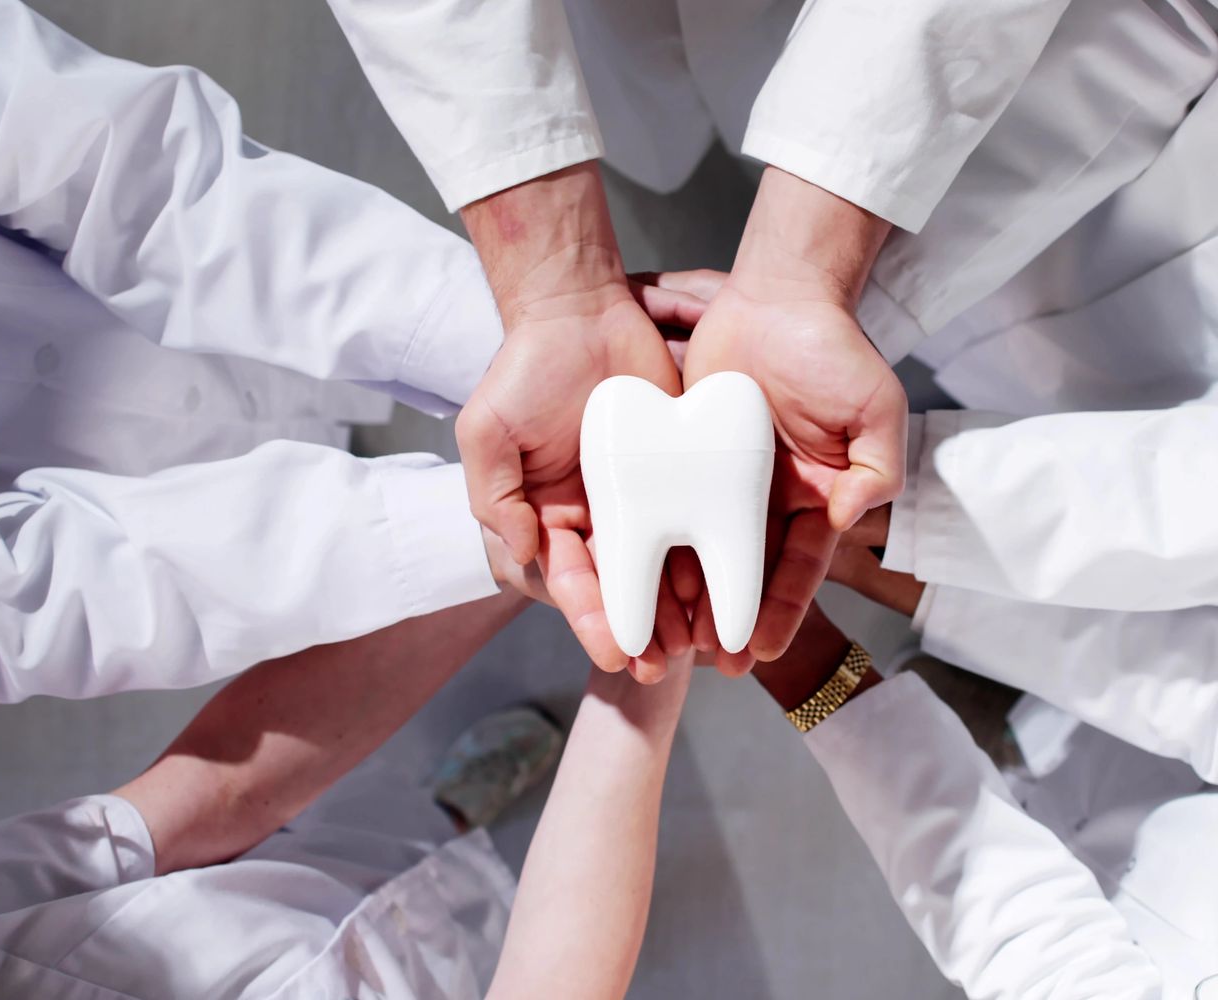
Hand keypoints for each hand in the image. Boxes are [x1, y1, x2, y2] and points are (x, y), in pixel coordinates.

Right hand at [457, 165, 703, 679]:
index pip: (572, 580)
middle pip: (622, 586)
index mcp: (549, 517)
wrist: (579, 310)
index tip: (615, 652)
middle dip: (640, 629)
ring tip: (701, 646)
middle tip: (663, 668)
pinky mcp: (678, 468)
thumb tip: (526, 553)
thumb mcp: (489, 432)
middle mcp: (596, 517)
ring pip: (663, 564)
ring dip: (679, 608)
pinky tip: (728, 588)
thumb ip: (495, 495)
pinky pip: (698, 519)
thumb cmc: (525, 371)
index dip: (592, 618)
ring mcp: (640, 496)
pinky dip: (711, 556)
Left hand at [668, 168, 908, 667]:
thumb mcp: (877, 407)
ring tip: (666, 640)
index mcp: (815, 496)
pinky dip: (655, 542)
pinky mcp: (687, 451)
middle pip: (744, 572)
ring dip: (688, 595)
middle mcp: (767, 497)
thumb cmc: (834, 349)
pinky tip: (636, 579)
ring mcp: (723, 477)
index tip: (755, 650)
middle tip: (705, 667)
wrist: (780, 292)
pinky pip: (667, 504)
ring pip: (701, 548)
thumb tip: (847, 517)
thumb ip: (878, 466)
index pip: (795, 567)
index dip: (777, 610)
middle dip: (728, 621)